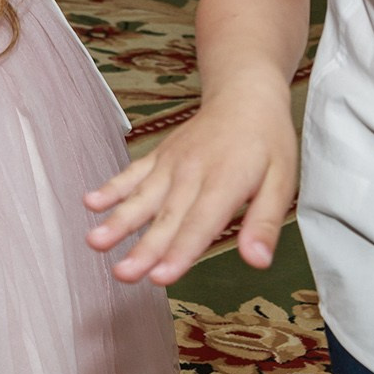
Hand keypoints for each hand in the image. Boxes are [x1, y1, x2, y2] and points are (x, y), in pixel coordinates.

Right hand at [84, 84, 297, 285]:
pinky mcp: (159, 157)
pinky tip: (90, 203)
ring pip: (142, 197)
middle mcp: (192, 173)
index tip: (159, 277)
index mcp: (225, 182)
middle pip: (166, 218)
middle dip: (142, 248)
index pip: (199, 224)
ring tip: (95, 241)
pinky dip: (111, 188)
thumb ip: (265, 222)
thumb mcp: (283, 182)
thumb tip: (257, 261)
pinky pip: (132, 174)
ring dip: (117, 221)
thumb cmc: (267, 143)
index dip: (179, 252)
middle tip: (123, 274)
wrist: (244, 96)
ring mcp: (171, 164)